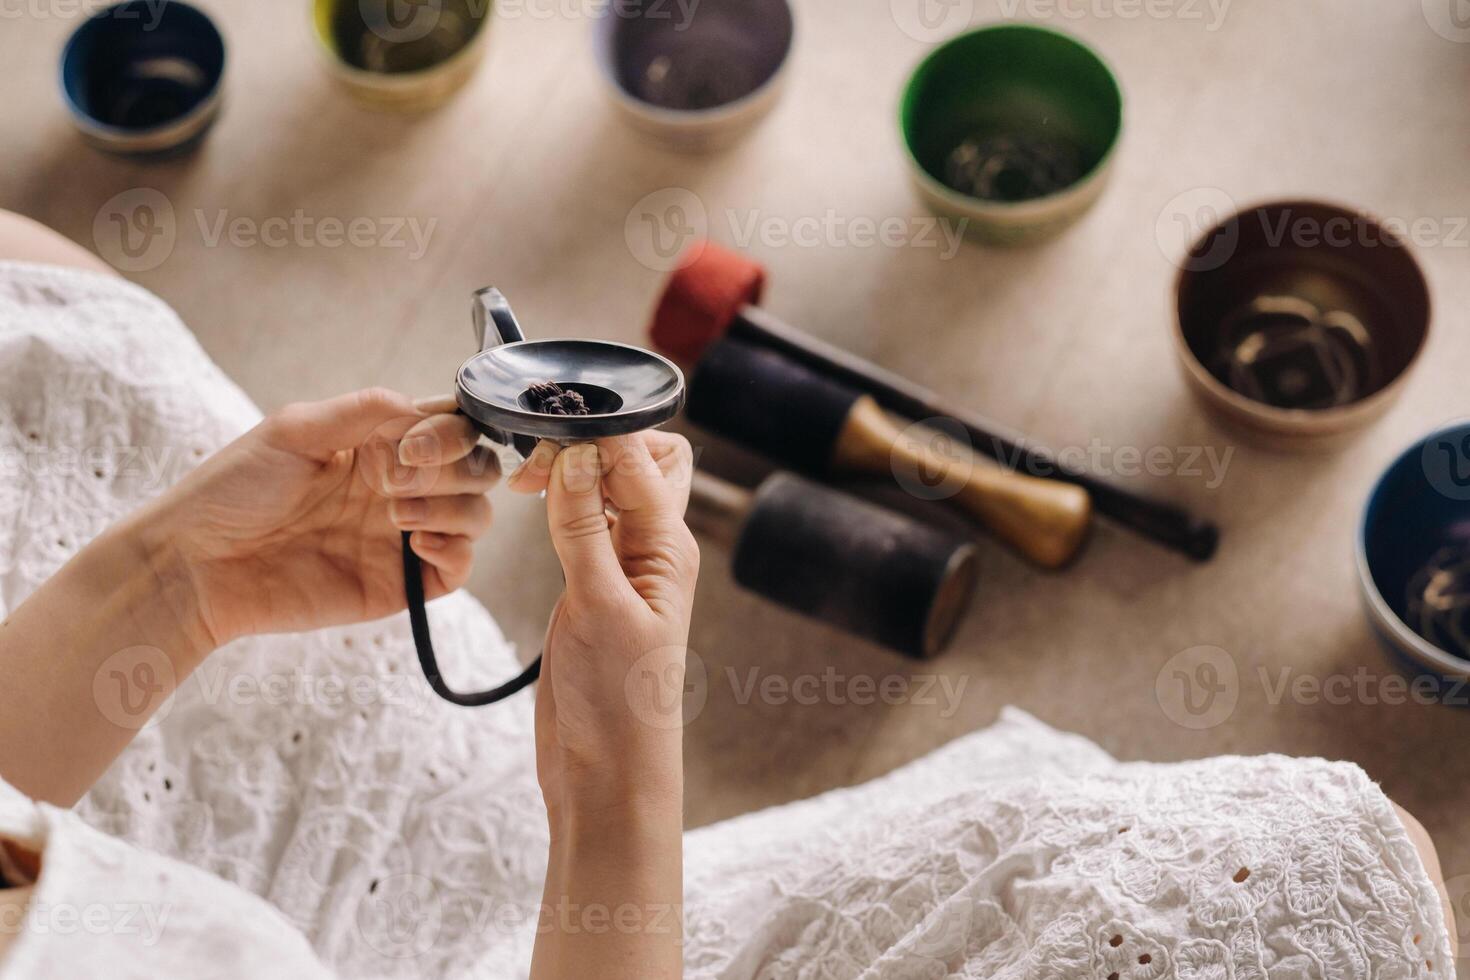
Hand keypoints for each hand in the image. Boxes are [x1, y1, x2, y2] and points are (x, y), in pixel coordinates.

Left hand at [141, 388, 499, 646]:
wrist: (198, 564)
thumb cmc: (234, 490)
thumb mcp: (295, 430)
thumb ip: (365, 409)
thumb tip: (425, 408)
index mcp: (378, 445)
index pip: (450, 425)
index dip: (449, 431)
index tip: (409, 446)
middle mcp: (400, 486)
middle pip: (476, 467)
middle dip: (453, 468)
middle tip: (394, 480)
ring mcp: (403, 536)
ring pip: (477, 515)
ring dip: (453, 507)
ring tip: (396, 515)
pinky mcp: (401, 585)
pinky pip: (460, 568)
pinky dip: (454, 550)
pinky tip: (412, 542)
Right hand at [510, 433, 696, 979]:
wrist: (606, 775)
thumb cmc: (617, 705)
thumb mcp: (598, 608)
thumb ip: (585, 528)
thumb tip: (580, 451)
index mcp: (667, 546)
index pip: (643, 458)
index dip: (598, 433)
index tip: (545, 433)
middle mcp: (650, 547)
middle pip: (638, 460)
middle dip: (591, 440)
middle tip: (533, 459)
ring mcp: (620, 564)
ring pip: (606, 487)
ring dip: (569, 468)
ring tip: (519, 479)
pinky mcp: (591, 583)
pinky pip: (582, 520)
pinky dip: (556, 501)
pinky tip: (525, 504)